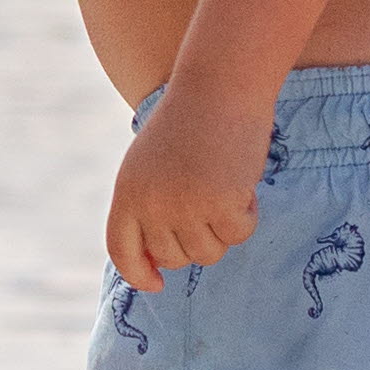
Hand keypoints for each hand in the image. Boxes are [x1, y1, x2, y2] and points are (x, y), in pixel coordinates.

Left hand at [105, 94, 268, 289]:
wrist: (219, 86)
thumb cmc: (190, 122)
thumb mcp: (151, 165)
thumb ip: (149, 207)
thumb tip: (158, 260)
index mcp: (127, 193)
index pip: (122, 250)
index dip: (137, 273)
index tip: (156, 283)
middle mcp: (151, 205)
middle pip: (175, 258)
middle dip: (197, 241)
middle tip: (210, 202)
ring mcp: (185, 207)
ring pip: (209, 253)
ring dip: (224, 226)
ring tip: (223, 183)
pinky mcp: (220, 203)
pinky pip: (239, 234)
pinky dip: (247, 214)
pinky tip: (242, 180)